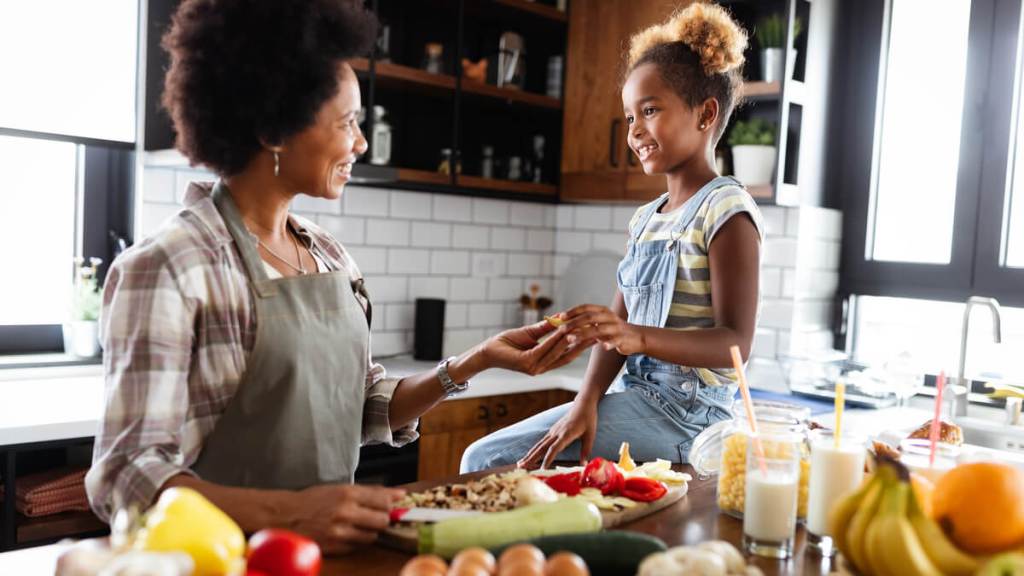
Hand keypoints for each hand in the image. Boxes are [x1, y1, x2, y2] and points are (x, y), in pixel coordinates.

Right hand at [285, 484, 403, 554]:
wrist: (286, 516)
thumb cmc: (314, 500)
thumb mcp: (340, 489)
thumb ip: (370, 492)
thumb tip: (398, 494)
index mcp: (347, 494)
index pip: (384, 501)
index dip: (392, 504)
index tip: (397, 504)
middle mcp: (345, 512)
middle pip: (383, 520)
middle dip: (382, 519)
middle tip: (375, 516)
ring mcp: (340, 532)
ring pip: (372, 536)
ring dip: (369, 531)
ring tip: (356, 525)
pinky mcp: (335, 547)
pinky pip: (357, 546)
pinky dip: (356, 541)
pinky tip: (345, 533)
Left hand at [480, 319, 595, 375]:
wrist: (488, 351)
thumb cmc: (507, 342)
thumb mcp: (530, 333)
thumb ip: (545, 328)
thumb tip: (561, 318)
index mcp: (543, 363)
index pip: (566, 354)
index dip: (580, 345)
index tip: (592, 333)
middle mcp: (541, 368)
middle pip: (566, 356)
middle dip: (581, 344)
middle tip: (595, 333)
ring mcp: (534, 368)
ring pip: (556, 353)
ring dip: (569, 341)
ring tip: (581, 330)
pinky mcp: (526, 363)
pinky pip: (544, 350)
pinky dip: (554, 340)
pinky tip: (562, 331)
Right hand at [518, 398, 597, 468]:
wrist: (583, 404)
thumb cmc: (588, 419)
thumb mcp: (590, 435)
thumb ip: (586, 450)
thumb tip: (583, 465)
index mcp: (566, 434)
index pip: (554, 449)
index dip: (548, 459)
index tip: (542, 469)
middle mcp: (557, 433)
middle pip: (541, 447)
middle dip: (531, 458)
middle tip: (521, 467)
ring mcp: (553, 431)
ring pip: (539, 445)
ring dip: (529, 454)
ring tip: (520, 463)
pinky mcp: (553, 431)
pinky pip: (541, 441)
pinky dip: (534, 449)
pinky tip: (529, 455)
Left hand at [564, 304, 645, 355]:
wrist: (636, 337)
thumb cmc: (613, 330)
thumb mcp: (599, 324)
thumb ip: (584, 323)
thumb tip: (564, 323)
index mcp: (602, 311)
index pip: (585, 308)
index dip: (572, 311)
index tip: (560, 317)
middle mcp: (609, 317)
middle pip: (590, 317)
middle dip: (574, 323)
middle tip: (562, 330)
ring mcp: (616, 327)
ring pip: (599, 329)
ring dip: (584, 334)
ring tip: (572, 339)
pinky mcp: (623, 338)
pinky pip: (616, 340)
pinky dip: (610, 343)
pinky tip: (604, 347)